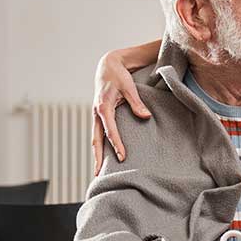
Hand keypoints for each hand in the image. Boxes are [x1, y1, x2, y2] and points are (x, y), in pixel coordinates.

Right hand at [92, 51, 151, 175]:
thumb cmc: (119, 76)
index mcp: (103, 106)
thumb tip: (146, 116)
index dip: (116, 144)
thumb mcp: (129, 87)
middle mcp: (96, 113)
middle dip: (97, 157)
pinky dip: (99, 144)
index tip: (122, 157)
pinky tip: (103, 155)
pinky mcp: (99, 115)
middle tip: (98, 174)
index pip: (110, 130)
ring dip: (96, 153)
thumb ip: (136, 102)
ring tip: (98, 170)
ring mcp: (96, 115)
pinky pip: (98, 133)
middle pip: (95, 139)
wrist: (108, 66)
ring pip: (95, 137)